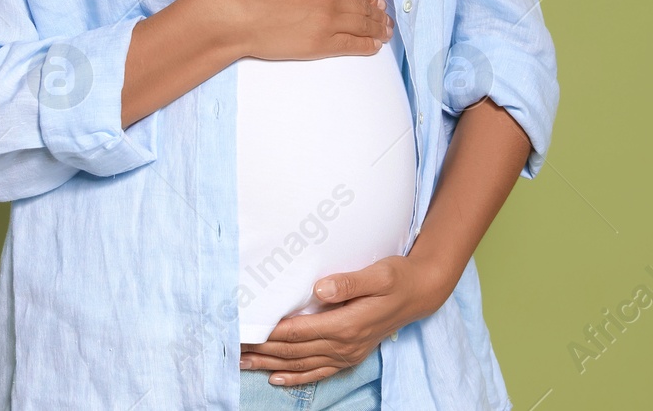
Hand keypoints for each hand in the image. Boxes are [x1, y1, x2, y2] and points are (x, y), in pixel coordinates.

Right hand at [200, 0, 392, 62]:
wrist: (233, 14)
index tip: (376, 0)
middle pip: (361, 6)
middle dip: (377, 12)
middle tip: (387, 18)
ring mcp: (326, 23)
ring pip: (361, 25)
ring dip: (378, 28)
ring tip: (387, 32)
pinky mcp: (319, 45)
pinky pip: (351, 45)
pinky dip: (367, 45)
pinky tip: (375, 46)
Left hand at [237, 254, 452, 385]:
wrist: (419, 294)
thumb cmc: (397, 277)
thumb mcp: (379, 273)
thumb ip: (350, 282)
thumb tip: (321, 288)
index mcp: (347, 324)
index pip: (298, 331)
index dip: (269, 332)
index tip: (245, 329)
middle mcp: (345, 344)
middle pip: (294, 351)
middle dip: (262, 350)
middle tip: (233, 348)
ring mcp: (347, 354)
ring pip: (301, 364)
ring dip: (270, 364)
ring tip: (243, 363)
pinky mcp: (350, 356)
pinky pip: (318, 373)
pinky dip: (295, 378)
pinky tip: (276, 378)